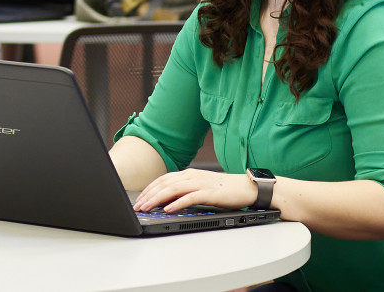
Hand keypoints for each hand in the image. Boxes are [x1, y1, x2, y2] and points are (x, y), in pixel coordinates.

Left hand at [131, 169, 257, 212]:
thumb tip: (166, 200)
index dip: (149, 189)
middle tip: (138, 206)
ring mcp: (200, 183)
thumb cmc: (223, 189)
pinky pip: (189, 197)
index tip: (139, 200)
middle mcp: (192, 176)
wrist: (246, 187)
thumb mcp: (199, 186)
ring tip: (147, 207)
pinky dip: (177, 203)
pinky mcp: (209, 193)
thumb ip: (184, 190)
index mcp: (188, 174)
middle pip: (164, 184)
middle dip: (148, 195)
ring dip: (157, 199)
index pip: (163, 180)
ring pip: (173, 189)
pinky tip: (168, 209)